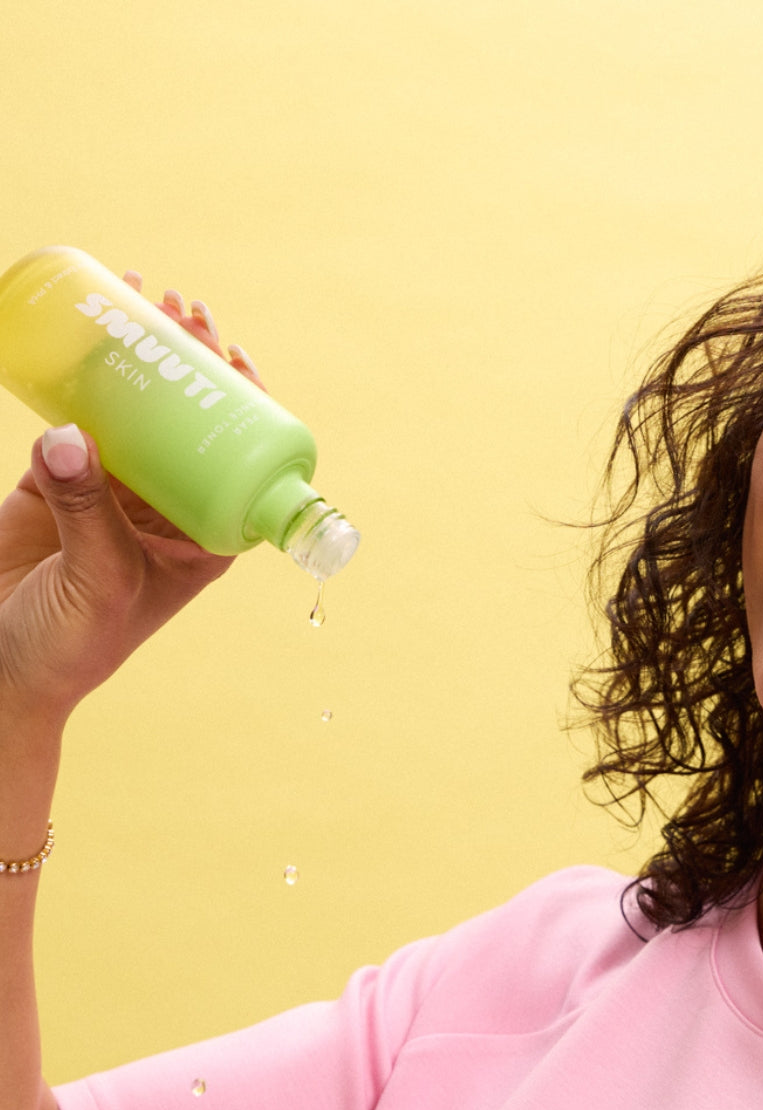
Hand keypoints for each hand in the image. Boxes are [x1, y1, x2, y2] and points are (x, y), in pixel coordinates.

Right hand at [0, 279, 260, 720]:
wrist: (2, 668)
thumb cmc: (71, 645)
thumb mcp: (98, 579)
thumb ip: (87, 511)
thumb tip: (69, 436)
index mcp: (203, 540)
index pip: (241, 461)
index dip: (245, 404)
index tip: (233, 354)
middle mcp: (167, 510)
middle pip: (192, 421)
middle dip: (192, 361)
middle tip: (182, 307)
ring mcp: (114, 492)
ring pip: (139, 410)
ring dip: (142, 354)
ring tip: (143, 295)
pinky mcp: (59, 481)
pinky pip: (80, 415)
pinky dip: (84, 372)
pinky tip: (88, 328)